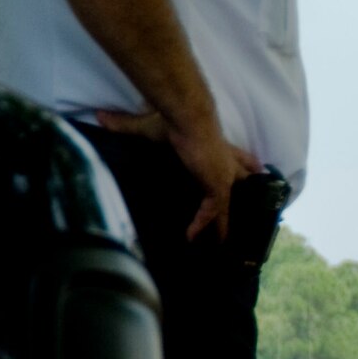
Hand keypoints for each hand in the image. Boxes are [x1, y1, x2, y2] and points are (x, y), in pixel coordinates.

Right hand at [97, 109, 259, 241]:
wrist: (186, 116)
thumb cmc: (171, 117)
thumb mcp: (146, 125)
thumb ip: (124, 123)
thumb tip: (99, 116)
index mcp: (217, 145)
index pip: (237, 156)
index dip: (246, 163)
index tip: (257, 170)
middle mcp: (225, 160)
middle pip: (245, 178)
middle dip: (252, 191)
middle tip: (257, 209)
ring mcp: (224, 174)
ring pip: (231, 202)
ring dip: (226, 221)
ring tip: (222, 242)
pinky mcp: (219, 186)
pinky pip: (215, 212)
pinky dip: (204, 225)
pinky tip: (191, 237)